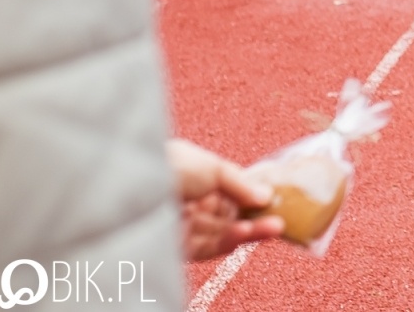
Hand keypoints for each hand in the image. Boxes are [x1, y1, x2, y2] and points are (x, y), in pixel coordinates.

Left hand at [165, 139, 283, 260]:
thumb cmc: (168, 165)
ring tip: (275, 226)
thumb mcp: (213, 166)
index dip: (254, 195)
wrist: (132, 187)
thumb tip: (266, 195)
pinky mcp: (180, 247)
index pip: (232, 191)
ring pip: (225, 232)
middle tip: (281, 217)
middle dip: (257, 216)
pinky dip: (232, 240)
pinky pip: (211, 247)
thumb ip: (241, 183)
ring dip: (251, 230)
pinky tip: (248, 232)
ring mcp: (186, 225)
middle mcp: (192, 202)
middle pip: (231, 214)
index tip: (276, 198)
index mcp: (197, 178)